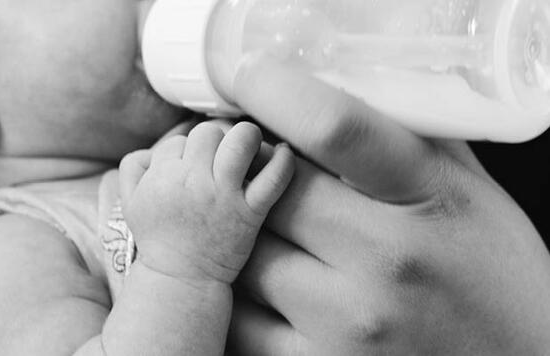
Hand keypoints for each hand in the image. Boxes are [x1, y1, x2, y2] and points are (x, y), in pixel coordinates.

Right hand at [118, 122, 293, 283]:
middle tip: (218, 159)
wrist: (181, 279)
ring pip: (241, 140)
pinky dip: (283, 161)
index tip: (190, 170)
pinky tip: (284, 152)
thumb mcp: (130, 202)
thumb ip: (133, 167)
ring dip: (247, 137)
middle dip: (214, 141)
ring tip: (248, 147)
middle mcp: (192, 182)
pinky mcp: (250, 212)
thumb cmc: (157, 238)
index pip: (178, 141)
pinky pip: (274, 178)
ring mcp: (223, 196)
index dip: (185, 152)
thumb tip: (155, 147)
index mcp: (161, 177)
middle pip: (208, 133)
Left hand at [228, 55, 549, 354]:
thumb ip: (405, 139)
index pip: (333, 128)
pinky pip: (241, 320)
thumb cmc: (492, 274)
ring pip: (244, 256)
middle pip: (269, 192)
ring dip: (245, 235)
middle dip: (253, 174)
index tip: (249, 81)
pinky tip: (270, 283)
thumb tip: (333, 91)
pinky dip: (244, 295)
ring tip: (272, 231)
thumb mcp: (470, 190)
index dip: (274, 93)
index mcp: (428, 197)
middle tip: (258, 169)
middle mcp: (385, 261)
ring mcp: (347, 323)